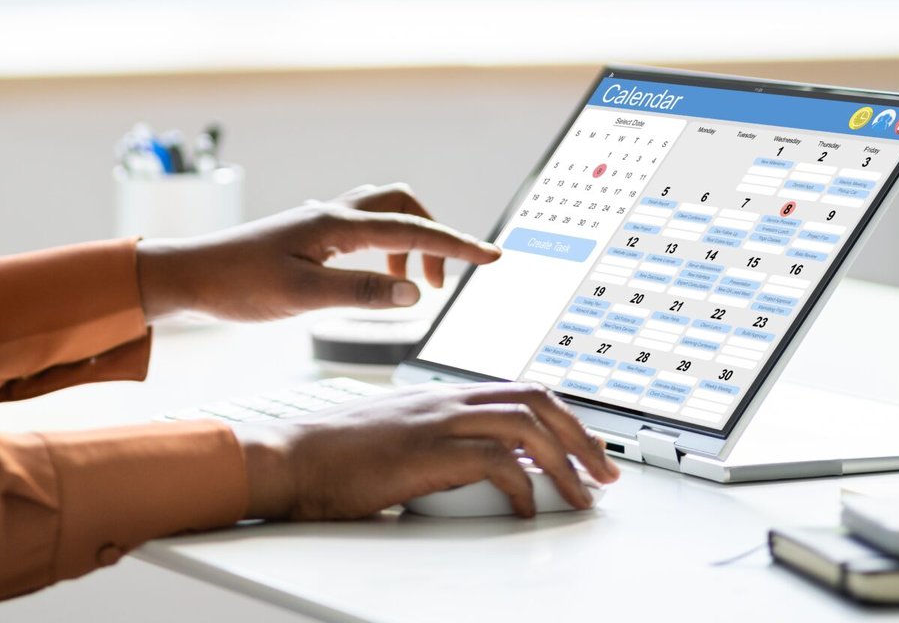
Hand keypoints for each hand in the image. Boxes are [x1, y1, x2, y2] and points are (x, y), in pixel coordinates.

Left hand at [136, 183, 498, 321]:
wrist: (190, 275)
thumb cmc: (238, 286)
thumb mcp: (301, 298)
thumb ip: (361, 294)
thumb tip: (414, 294)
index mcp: (336, 226)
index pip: (412, 231)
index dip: (457, 245)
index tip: (493, 257)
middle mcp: (332, 215)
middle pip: (403, 206)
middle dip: (434, 237)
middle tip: (443, 281)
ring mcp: (320, 223)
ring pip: (383, 216)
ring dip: (408, 244)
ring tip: (410, 289)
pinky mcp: (309, 235)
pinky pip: (363, 230)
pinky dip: (384, 251)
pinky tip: (373, 282)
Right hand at [234, 382, 619, 519]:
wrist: (292, 456)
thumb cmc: (337, 455)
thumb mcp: (400, 437)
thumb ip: (443, 443)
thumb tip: (488, 472)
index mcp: (443, 394)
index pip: (522, 390)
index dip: (565, 417)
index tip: (588, 450)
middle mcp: (446, 398)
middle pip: (537, 400)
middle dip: (582, 437)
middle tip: (606, 473)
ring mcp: (437, 420)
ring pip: (526, 424)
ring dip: (566, 461)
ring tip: (583, 495)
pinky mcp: (425, 451)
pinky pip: (492, 460)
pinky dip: (520, 484)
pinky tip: (524, 507)